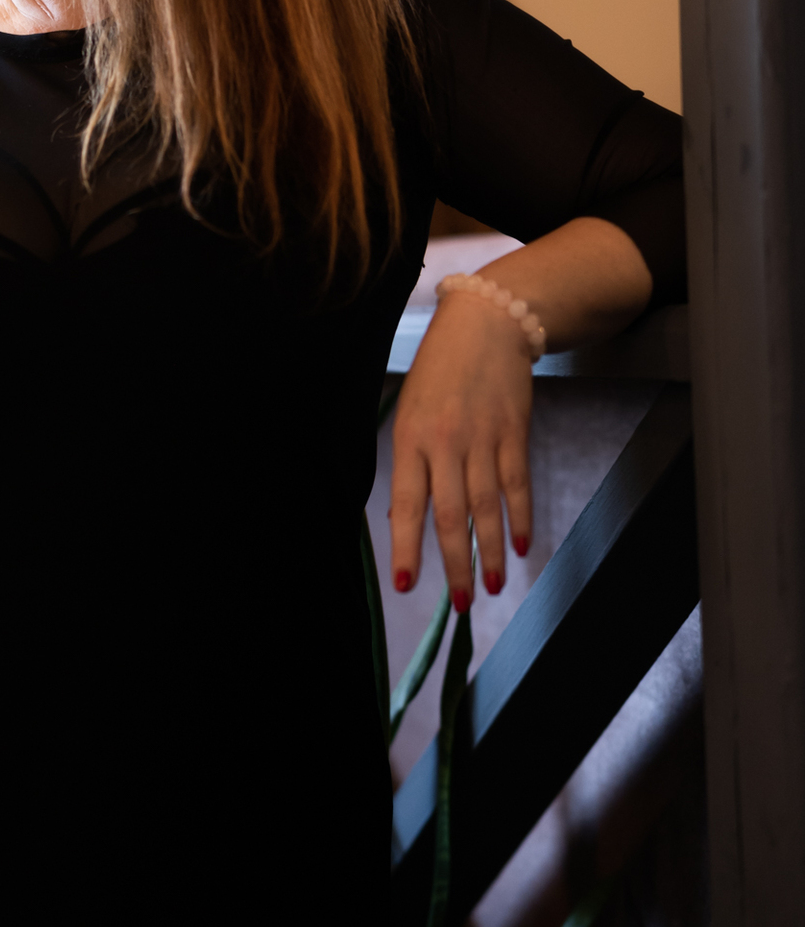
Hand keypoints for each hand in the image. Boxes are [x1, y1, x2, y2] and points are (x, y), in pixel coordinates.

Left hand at [388, 288, 533, 606]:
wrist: (487, 322)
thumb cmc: (439, 368)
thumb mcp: (410, 409)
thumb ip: (409, 459)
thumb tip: (405, 514)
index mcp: (410, 438)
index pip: (406, 503)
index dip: (406, 547)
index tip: (407, 585)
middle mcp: (445, 443)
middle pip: (452, 515)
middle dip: (456, 564)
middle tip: (461, 604)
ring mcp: (483, 439)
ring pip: (487, 507)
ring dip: (492, 552)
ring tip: (493, 586)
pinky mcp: (514, 433)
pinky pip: (517, 484)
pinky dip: (520, 518)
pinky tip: (522, 546)